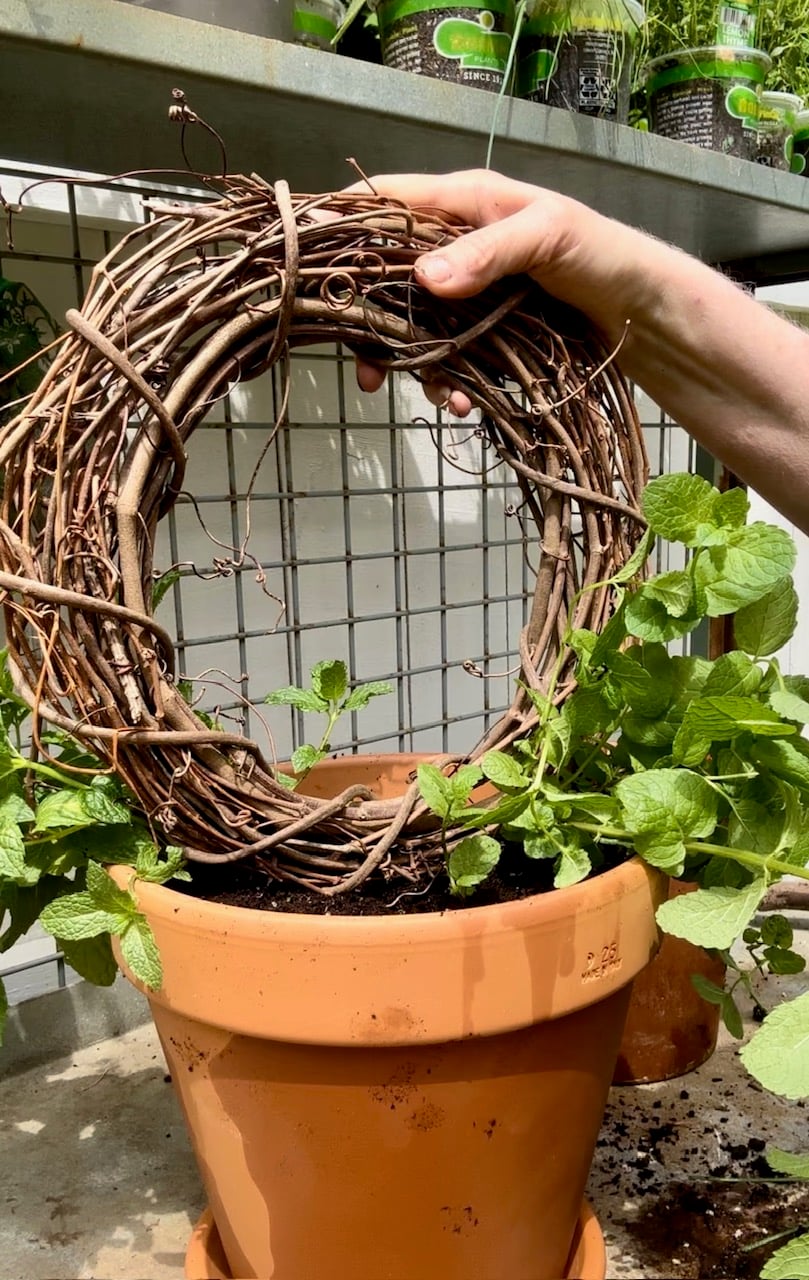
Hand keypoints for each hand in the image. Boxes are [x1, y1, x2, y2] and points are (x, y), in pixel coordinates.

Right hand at [349, 169, 642, 412]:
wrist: (642, 311)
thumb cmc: (601, 252)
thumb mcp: (548, 237)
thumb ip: (487, 252)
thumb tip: (424, 277)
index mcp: (462, 203)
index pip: (383, 201)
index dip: (342, 225)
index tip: (311, 265)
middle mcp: (453, 245)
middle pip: (385, 277)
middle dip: (371, 324)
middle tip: (365, 367)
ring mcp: (465, 292)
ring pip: (411, 326)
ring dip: (414, 366)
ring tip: (436, 397)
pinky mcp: (480, 331)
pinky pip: (445, 357)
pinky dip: (447, 384)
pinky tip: (461, 404)